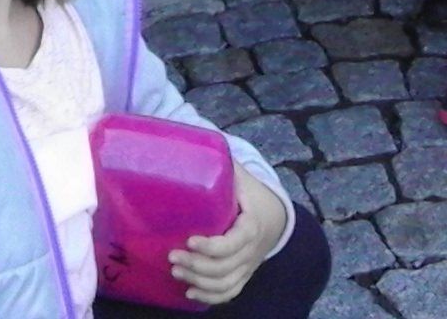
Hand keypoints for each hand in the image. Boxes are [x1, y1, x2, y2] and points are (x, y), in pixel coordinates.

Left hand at [170, 166, 287, 304]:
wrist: (275, 215)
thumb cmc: (251, 193)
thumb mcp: (241, 176)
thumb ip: (222, 165)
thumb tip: (192, 148)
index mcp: (251, 225)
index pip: (233, 243)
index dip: (211, 247)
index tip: (189, 240)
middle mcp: (251, 250)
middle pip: (224, 267)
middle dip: (196, 266)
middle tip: (171, 257)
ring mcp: (248, 266)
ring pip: (225, 283)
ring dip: (199, 282)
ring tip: (176, 272)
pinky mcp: (243, 275)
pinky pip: (230, 292)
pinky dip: (210, 297)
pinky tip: (189, 294)